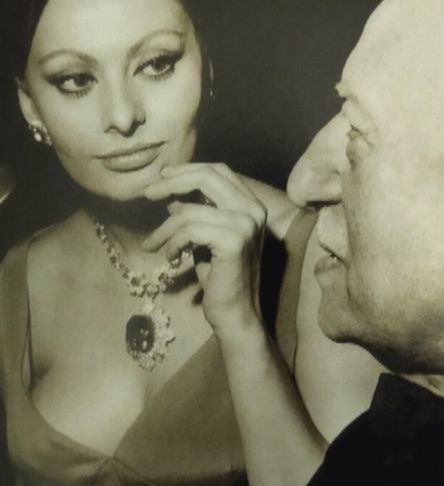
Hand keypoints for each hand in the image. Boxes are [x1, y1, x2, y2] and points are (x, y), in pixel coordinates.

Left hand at [143, 163, 267, 333]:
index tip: (161, 178)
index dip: (187, 170)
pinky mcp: (234, 242)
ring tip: (153, 245)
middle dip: (171, 182)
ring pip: (190, 211)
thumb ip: (196, 214)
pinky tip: (169, 258)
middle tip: (147, 193)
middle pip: (207, 177)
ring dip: (164, 228)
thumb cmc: (220, 278)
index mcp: (252, 205)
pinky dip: (172, 243)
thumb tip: (171, 196)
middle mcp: (254, 210)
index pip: (218, 171)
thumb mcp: (205, 239)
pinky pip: (189, 230)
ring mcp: (246, 225)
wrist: (236, 315)